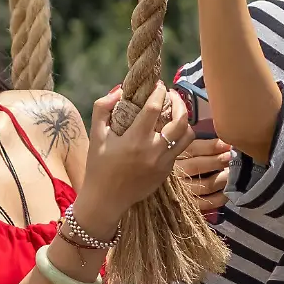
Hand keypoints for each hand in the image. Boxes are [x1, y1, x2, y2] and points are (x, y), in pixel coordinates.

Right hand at [75, 83, 191, 235]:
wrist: (106, 199)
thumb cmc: (98, 166)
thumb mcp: (96, 135)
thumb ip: (103, 108)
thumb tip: (119, 90)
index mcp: (135, 139)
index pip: (155, 107)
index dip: (159, 91)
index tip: (158, 84)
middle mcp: (153, 151)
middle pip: (180, 120)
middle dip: (179, 102)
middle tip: (172, 94)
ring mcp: (163, 163)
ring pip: (187, 136)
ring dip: (184, 120)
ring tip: (175, 111)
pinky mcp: (167, 172)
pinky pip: (180, 150)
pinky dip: (179, 136)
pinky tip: (169, 130)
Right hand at [174, 137, 233, 213]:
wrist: (156, 183)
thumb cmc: (172, 163)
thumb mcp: (179, 149)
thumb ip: (193, 145)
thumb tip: (220, 141)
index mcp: (173, 156)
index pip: (193, 149)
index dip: (212, 146)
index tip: (227, 144)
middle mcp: (175, 173)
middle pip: (198, 166)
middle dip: (218, 161)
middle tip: (232, 157)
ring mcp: (181, 191)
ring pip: (205, 184)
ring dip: (222, 178)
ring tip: (232, 173)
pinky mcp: (187, 205)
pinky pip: (206, 203)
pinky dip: (219, 198)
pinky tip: (228, 192)